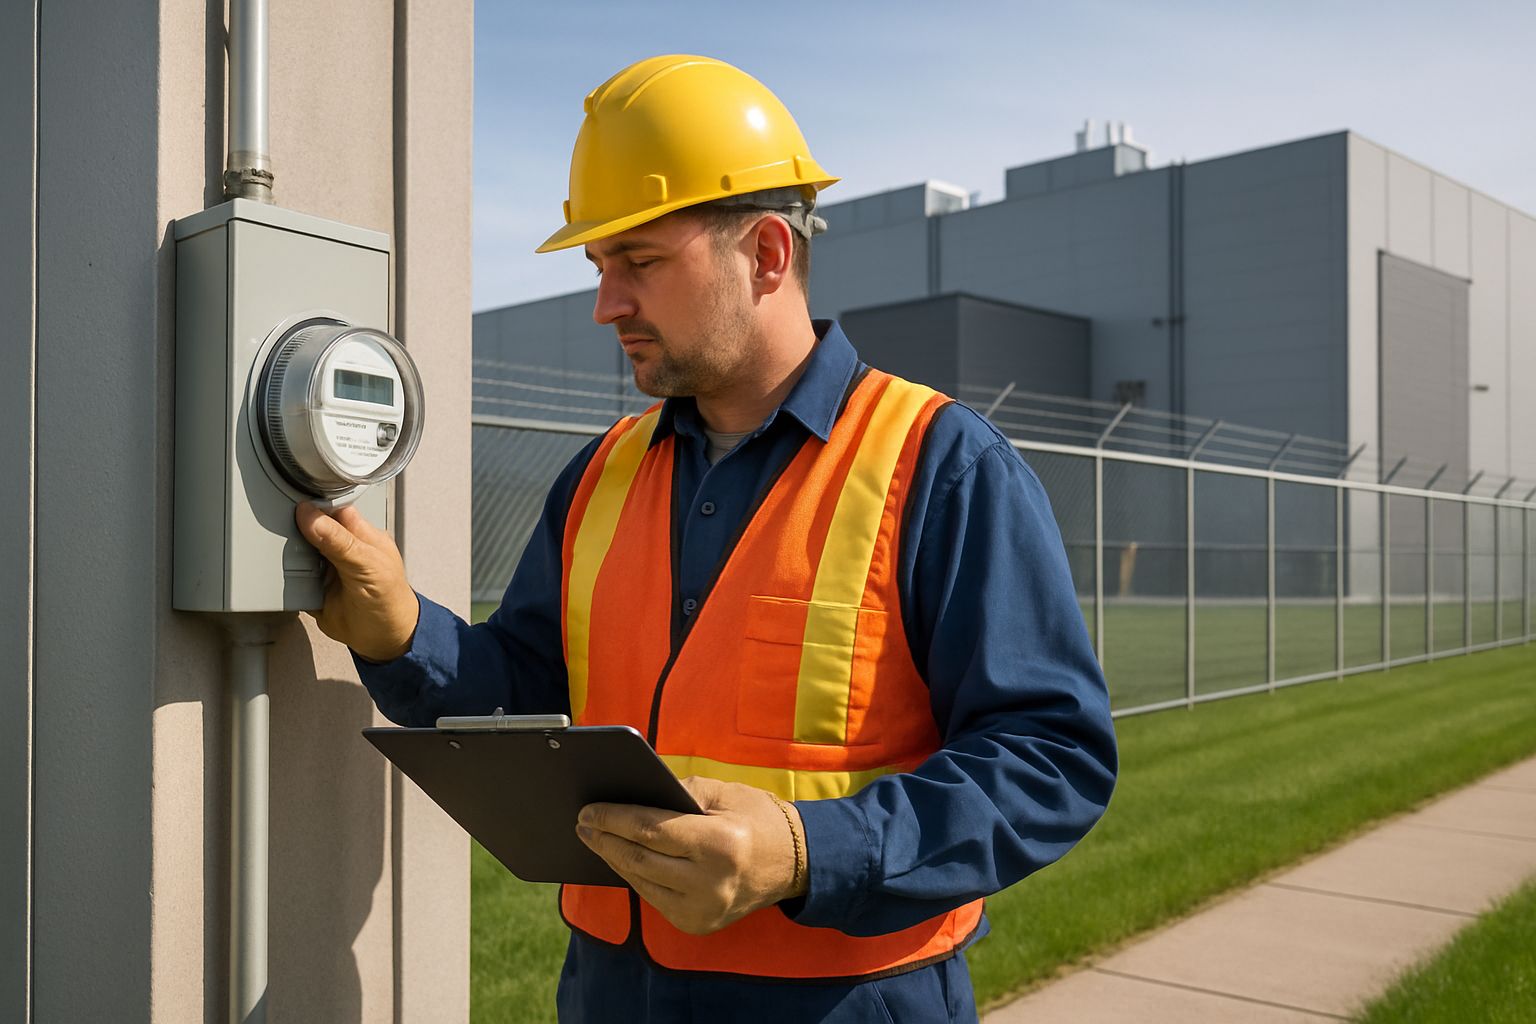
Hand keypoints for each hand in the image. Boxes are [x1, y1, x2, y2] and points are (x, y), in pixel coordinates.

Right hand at [293, 502, 419, 661]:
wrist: (382, 640)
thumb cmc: (390, 600)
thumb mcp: (367, 565)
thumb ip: (340, 542)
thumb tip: (311, 516)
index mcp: (359, 534)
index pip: (332, 510)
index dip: (313, 507)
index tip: (292, 508)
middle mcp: (340, 548)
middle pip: (310, 528)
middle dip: (294, 529)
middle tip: (279, 530)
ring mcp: (325, 568)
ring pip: (297, 551)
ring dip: (286, 553)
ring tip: (277, 552)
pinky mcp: (312, 588)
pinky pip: (291, 577)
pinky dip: (283, 576)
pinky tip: (278, 572)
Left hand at [576, 776, 805, 934]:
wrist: (795, 862)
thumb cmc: (757, 818)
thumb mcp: (721, 793)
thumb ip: (675, 791)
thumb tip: (628, 793)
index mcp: (718, 844)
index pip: (651, 831)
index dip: (614, 820)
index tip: (588, 811)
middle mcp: (710, 883)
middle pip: (639, 859)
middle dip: (605, 840)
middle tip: (582, 823)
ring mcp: (704, 910)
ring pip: (642, 882)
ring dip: (614, 859)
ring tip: (594, 838)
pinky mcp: (698, 924)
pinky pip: (654, 898)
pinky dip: (635, 877)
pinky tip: (620, 859)